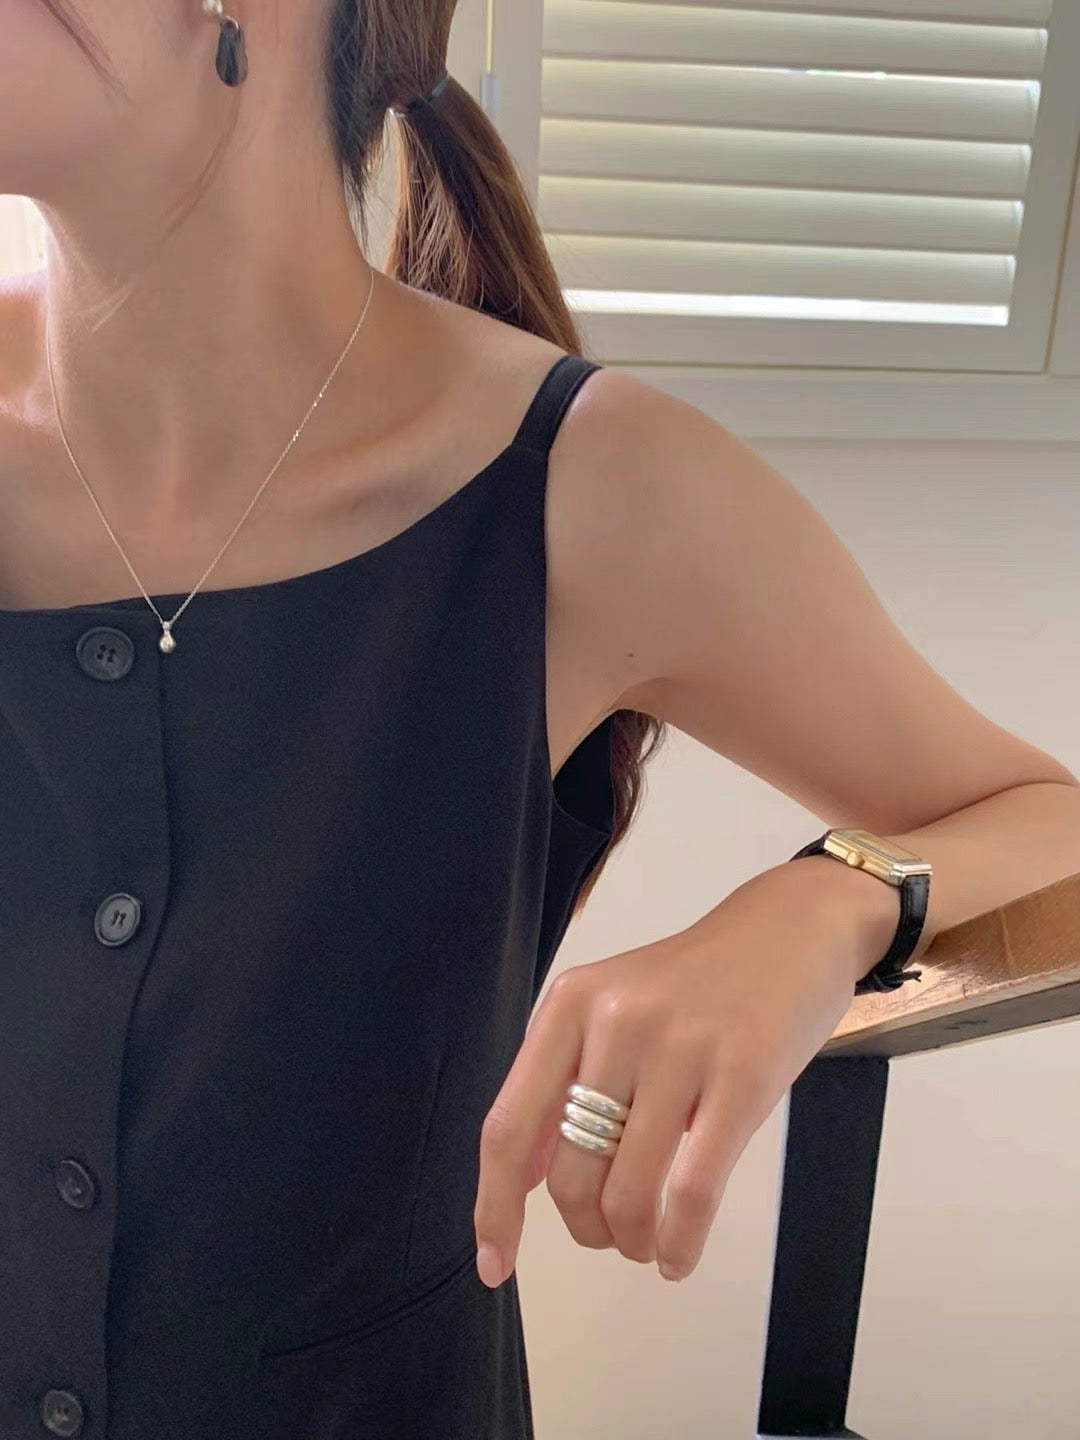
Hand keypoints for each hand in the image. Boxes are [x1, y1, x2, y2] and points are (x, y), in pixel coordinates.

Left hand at [473, 859, 879, 1286]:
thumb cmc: (696, 984)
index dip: (494, 1206)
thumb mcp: (611, 1009)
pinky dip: (679, 1243)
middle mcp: (614, 1020)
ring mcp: (679, 1047)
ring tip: (647, 1244)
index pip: (509, 1124)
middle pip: (568, 1170)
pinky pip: (692, 1191)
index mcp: (569, 1003)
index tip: (494, 1266)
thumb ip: (561, 1081)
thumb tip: (516, 1180)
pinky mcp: (742, 1076)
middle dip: (584, 1227)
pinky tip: (679, 1255)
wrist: (791, 929)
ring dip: (631, 1240)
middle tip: (607, 1236)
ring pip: (627, 1190)